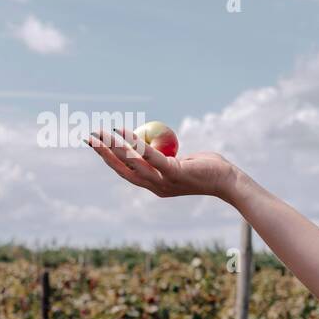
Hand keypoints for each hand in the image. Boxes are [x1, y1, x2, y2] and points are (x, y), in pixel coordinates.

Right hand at [84, 127, 235, 199]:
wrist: (229, 181)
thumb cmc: (210, 169)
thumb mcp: (184, 162)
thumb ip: (168, 156)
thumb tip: (155, 142)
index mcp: (157, 185)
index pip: (128, 173)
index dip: (110, 160)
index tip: (97, 146)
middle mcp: (156, 186)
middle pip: (123, 169)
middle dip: (104, 153)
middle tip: (89, 138)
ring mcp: (164, 181)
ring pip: (131, 162)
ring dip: (113, 146)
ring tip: (101, 132)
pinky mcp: (173, 172)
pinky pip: (149, 155)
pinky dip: (133, 142)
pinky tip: (122, 131)